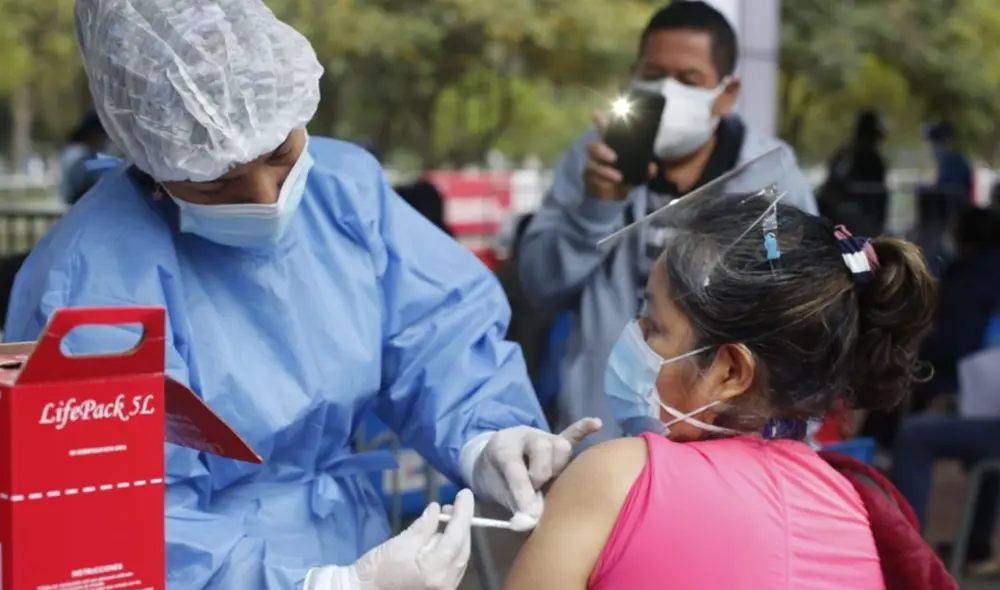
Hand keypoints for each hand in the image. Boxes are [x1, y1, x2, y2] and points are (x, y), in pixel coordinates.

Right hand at [305, 489, 474, 589]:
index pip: (456, 537)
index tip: (465, 493)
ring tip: (446, 517)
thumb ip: (423, 527)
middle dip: (461, 524)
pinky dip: (451, 547)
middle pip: (462, 548)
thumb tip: (437, 509)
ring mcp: (444, 588)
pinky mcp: (439, 588)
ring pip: (460, 556)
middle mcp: (445, 583)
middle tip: (452, 504)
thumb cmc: (377, 569)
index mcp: (434, 571)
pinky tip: (441, 536)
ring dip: (456, 535)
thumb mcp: (400, 543)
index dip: (463, 513)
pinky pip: (453, 564)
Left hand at [470, 418, 601, 529]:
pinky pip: (572, 433)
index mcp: (503, 447)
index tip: (530, 517)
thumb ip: (513, 504)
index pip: (516, 468)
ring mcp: (543, 436)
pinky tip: (596, 424)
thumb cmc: (494, 477)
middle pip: (543, 448)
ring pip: (560, 446)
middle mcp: (525, 436)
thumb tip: (531, 521)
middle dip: (540, 474)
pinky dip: (582, 430)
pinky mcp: (557, 440)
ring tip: (550, 479)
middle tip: (535, 489)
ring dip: (558, 466)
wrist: (490, 458)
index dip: (524, 495)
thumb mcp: (494, 491)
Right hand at [584, 111, 655, 201]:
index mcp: (611, 145)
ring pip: (592, 165)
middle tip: (614, 157)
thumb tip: (651, 167)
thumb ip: (645, 167)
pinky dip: (603, 184)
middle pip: (592, 147)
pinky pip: (593, 181)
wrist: (616, 194)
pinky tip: (611, 186)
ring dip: (605, 171)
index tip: (596, 113)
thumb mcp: (639, 170)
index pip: (604, 130)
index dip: (600, 121)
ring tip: (618, 177)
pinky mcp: (590, 180)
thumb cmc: (626, 173)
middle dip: (601, 150)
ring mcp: (592, 167)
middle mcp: (598, 154)